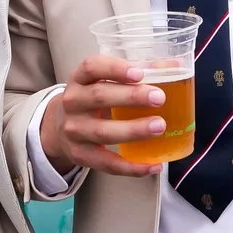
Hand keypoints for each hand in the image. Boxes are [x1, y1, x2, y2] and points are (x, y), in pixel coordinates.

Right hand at [39, 55, 169, 178]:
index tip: (139, 72)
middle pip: (99, 97)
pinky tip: (153, 165)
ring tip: (160, 126)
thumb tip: (173, 66)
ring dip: (133, 130)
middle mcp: (72, 102)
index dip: (114, 68)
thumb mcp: (103, 82)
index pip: (91, 67)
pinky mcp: (80, 155)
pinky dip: (131, 167)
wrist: (59, 128)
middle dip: (131, 97)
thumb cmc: (93, 99)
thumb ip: (135, 73)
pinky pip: (107, 164)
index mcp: (79, 79)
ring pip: (103, 132)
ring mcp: (74, 131)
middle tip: (160, 98)